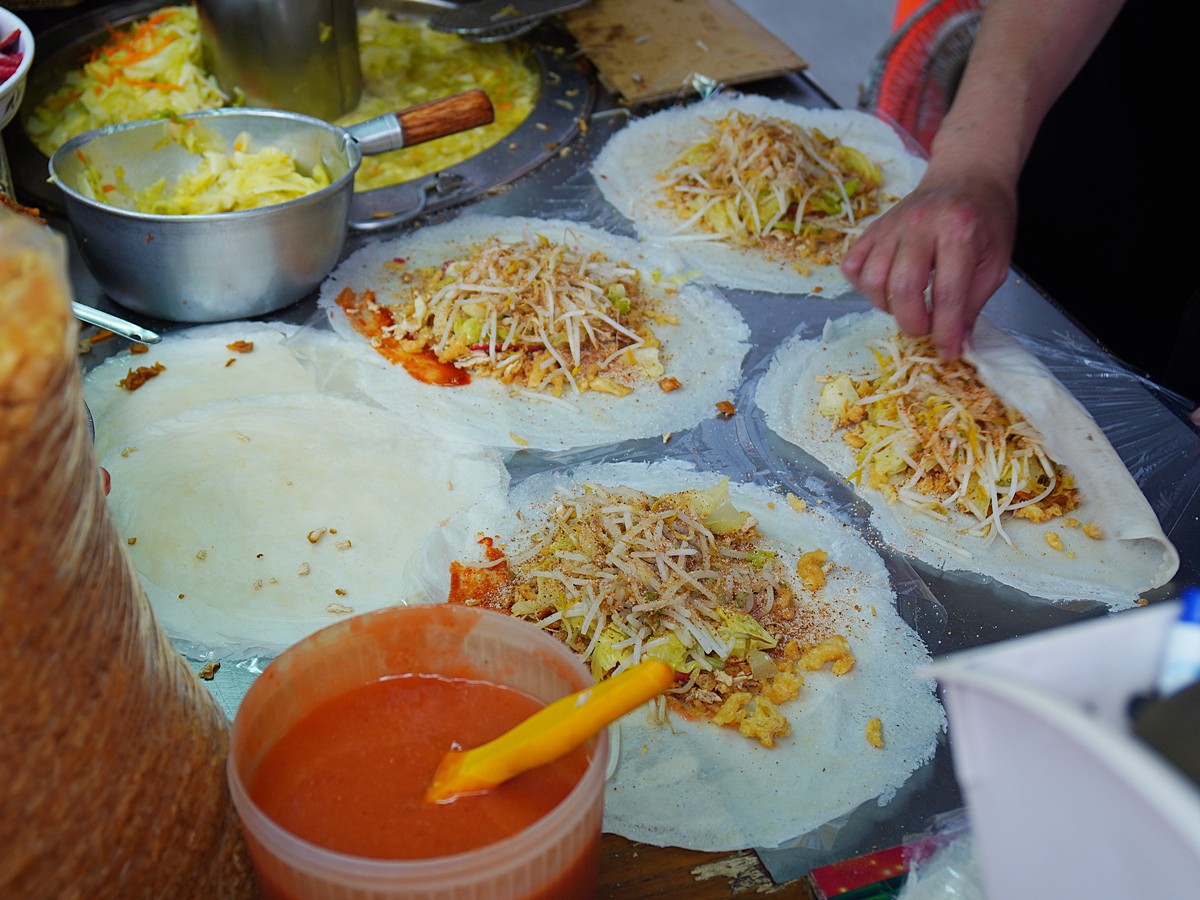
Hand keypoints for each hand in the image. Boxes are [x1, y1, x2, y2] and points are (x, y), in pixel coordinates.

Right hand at [840, 167, 1017, 358]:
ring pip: (873, 280)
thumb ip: (974, 302)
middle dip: (913, 322)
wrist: (967, 174)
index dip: (945, 331)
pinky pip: (853, 266)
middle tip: (926, 328)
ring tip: (908, 305)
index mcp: (959, 230)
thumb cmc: (987, 219)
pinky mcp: (872, 228)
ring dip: (888, 306)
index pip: (947, 293)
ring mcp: (891, 225)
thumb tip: (956, 344)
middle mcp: (920, 224)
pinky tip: (887, 287)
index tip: (947, 353)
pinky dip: (864, 286)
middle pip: (902, 287)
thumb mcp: (995, 260)